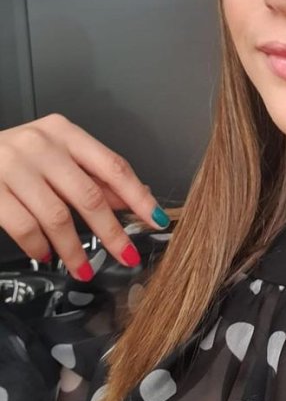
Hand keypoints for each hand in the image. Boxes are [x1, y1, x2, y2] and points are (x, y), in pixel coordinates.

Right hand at [0, 113, 169, 281]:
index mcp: (65, 133)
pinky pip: (23, 226)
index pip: (113, 166)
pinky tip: (46, 254)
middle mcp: (42, 144)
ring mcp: (13, 165)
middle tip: (127, 255)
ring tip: (83, 267)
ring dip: (75, 248)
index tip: (155, 220)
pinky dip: (39, 246)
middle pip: (89, 194)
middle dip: (112, 231)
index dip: (137, 196)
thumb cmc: (15, 155)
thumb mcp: (56, 155)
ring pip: (57, 215)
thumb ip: (92, 175)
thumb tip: (133, 198)